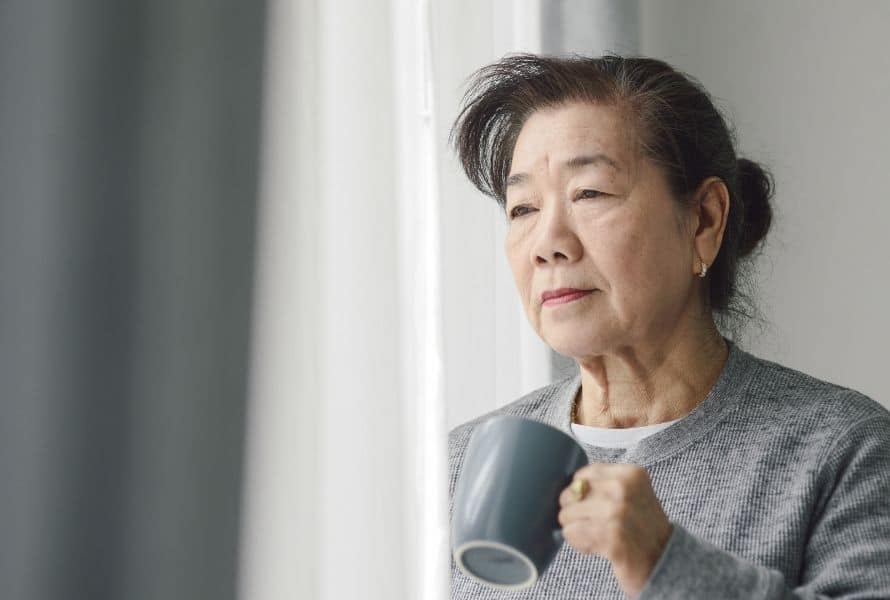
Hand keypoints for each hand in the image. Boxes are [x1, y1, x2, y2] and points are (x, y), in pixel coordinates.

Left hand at [558, 463, 672, 598]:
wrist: (664, 561)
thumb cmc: (642, 527)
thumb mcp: (631, 494)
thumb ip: (603, 485)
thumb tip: (569, 488)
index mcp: (630, 474)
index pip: (582, 475)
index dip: (579, 494)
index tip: (593, 507)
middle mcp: (623, 488)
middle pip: (570, 495)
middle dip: (575, 513)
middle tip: (596, 525)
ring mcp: (617, 512)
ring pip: (567, 515)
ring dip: (577, 530)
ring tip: (598, 537)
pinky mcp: (610, 537)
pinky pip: (572, 533)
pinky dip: (579, 543)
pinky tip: (596, 547)